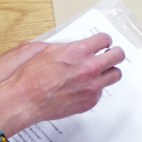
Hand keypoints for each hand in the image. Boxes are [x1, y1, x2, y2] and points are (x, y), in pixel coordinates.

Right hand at [0, 34, 125, 134]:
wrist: (24, 99)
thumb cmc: (31, 76)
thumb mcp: (48, 50)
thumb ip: (68, 47)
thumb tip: (76, 45)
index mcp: (79, 52)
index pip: (105, 39)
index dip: (104, 40)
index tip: (103, 42)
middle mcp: (89, 68)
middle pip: (117, 56)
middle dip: (114, 53)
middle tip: (110, 54)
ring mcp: (91, 87)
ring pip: (115, 75)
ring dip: (109, 71)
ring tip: (101, 71)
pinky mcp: (89, 102)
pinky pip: (101, 92)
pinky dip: (96, 89)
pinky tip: (85, 87)